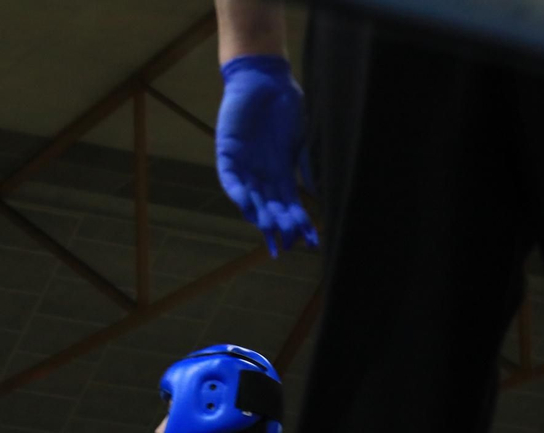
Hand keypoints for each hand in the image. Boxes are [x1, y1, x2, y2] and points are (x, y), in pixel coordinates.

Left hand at [216, 54, 316, 255]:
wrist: (266, 76)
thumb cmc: (285, 103)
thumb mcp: (299, 139)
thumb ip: (304, 165)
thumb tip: (315, 193)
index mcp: (280, 171)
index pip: (290, 204)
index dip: (298, 223)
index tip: (309, 242)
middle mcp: (262, 173)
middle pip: (271, 207)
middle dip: (279, 226)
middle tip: (287, 245)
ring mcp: (244, 164)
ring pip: (251, 198)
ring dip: (259, 214)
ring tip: (269, 230)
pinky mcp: (228, 152)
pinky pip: (230, 178)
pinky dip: (238, 191)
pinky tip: (248, 204)